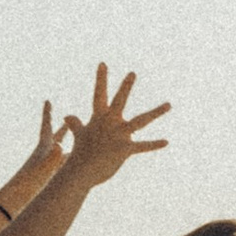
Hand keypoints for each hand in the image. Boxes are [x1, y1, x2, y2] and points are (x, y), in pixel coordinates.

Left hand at [26, 99, 75, 175]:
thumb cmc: (30, 182)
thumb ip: (53, 157)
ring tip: (79, 138)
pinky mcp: (52, 174)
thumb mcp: (43, 168)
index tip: (47, 101)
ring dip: (70, 144)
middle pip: (56, 136)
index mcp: (43, 148)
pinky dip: (72, 160)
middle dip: (63, 127)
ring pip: (62, 151)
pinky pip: (65, 164)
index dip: (47, 113)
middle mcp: (46, 154)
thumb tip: (61, 146)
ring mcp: (49, 164)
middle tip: (68, 118)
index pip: (47, 126)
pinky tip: (78, 162)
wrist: (20, 197)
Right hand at [62, 63, 171, 184]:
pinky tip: (165, 142)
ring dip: (156, 112)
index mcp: (99, 118)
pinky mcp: (125, 148)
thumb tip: (66, 116)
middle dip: (125, 87)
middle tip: (132, 73)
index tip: (103, 64)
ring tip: (169, 105)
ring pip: (141, 120)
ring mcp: (118, 135)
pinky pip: (142, 146)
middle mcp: (110, 123)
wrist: (81, 172)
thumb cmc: (81, 154)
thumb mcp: (79, 136)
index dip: (101, 79)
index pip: (99, 94)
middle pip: (119, 101)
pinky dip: (154, 144)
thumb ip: (76, 125)